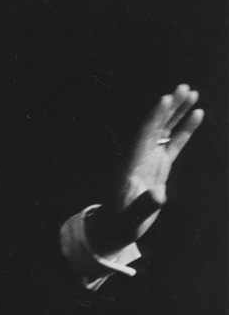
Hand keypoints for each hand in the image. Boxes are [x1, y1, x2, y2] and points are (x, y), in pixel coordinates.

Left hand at [86, 84, 203, 253]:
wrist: (116, 227)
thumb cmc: (122, 222)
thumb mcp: (132, 217)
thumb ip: (145, 206)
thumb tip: (159, 196)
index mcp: (133, 163)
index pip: (145, 134)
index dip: (155, 116)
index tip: (166, 98)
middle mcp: (140, 156)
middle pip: (155, 125)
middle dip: (169, 106)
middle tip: (184, 87)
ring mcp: (150, 159)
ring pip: (165, 130)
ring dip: (177, 112)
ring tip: (192, 93)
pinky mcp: (159, 166)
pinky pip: (173, 142)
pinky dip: (184, 129)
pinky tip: (197, 114)